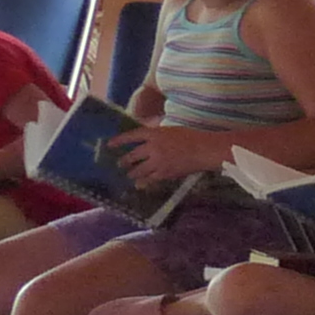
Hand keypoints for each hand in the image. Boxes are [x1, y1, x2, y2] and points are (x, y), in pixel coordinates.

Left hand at [113, 124, 229, 185]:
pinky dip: (143, 182)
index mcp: (155, 134)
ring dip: (132, 173)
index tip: (109, 144)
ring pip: (139, 170)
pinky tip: (140, 184)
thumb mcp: (171, 130)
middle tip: (120, 164)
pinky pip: (150, 179)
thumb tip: (146, 140)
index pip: (132, 136)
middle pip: (132, 156)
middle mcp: (153, 147)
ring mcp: (158, 162)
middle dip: (124, 161)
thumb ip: (157, 135)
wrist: (204, 150)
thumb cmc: (192, 137)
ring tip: (129, 175)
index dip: (119, 140)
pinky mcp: (165, 173)